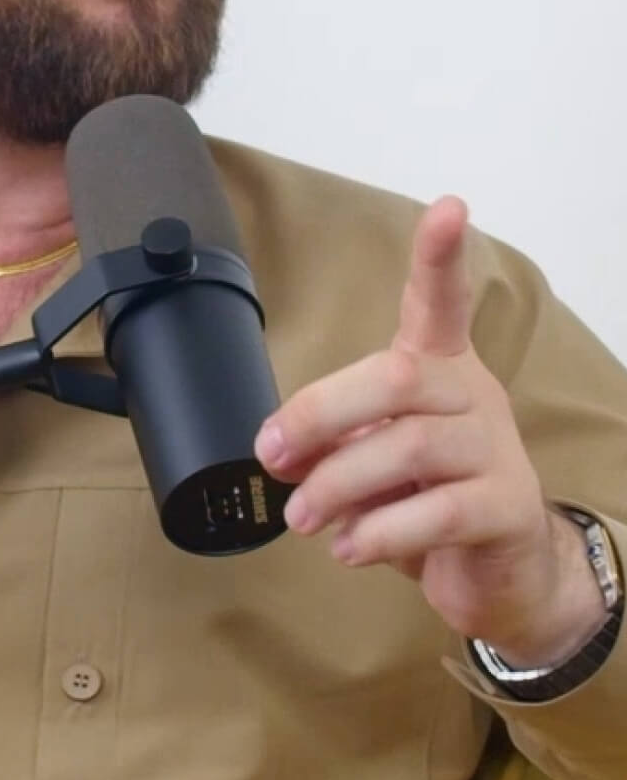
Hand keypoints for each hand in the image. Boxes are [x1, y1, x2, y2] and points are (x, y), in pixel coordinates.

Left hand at [255, 196, 602, 663]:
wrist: (500, 571)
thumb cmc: (428, 498)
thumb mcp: (369, 463)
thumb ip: (331, 445)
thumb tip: (279, 451)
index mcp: (439, 368)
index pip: (440, 301)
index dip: (439, 256)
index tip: (447, 208)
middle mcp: (473, 394)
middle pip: (395, 378)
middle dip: (319, 415)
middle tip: (272, 457)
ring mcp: (496, 449)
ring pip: (409, 447)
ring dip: (337, 485)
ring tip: (301, 519)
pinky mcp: (507, 506)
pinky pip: (437, 512)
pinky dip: (378, 531)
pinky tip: (349, 547)